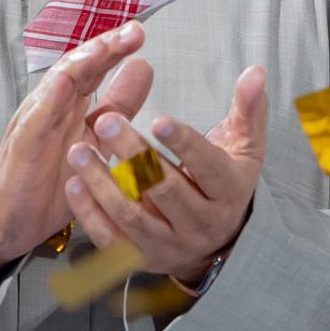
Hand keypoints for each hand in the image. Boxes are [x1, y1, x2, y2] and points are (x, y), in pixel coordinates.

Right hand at [0, 22, 151, 289]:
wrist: (7, 225)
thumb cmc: (48, 181)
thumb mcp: (94, 139)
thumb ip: (117, 104)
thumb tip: (143, 67)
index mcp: (69, 105)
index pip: (93, 69)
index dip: (115, 48)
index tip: (140, 32)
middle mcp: (50, 109)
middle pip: (77, 69)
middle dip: (103, 48)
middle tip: (132, 32)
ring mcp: (33, 127)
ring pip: (54, 88)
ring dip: (79, 65)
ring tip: (102, 48)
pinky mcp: (20, 152)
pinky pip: (35, 124)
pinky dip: (49, 102)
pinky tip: (64, 85)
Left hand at [65, 64, 269, 286]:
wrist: (214, 242)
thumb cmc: (225, 182)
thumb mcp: (244, 146)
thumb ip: (247, 107)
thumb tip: (255, 71)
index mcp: (229, 192)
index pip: (208, 167)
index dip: (185, 144)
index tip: (160, 120)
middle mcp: (202, 223)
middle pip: (165, 188)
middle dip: (133, 154)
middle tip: (107, 121)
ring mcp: (170, 245)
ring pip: (133, 215)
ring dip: (103, 182)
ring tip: (80, 150)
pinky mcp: (142, 259)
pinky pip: (112, 239)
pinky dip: (90, 212)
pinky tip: (74, 184)